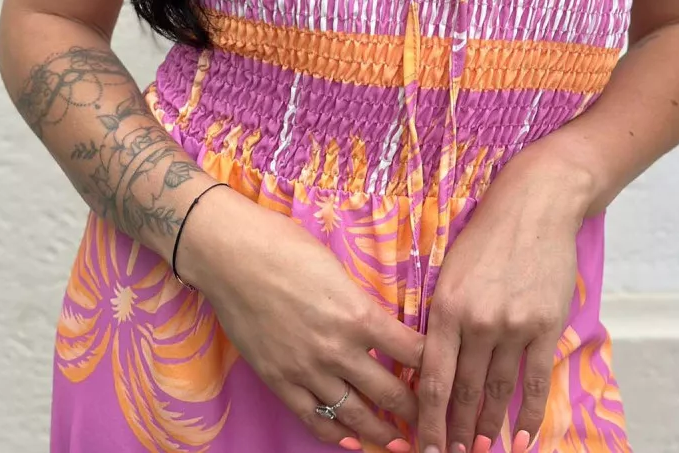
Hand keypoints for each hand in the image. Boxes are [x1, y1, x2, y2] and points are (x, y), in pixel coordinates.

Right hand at [176, 184, 423, 448]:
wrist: (232, 255)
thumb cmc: (286, 246)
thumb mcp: (338, 269)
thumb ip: (360, 302)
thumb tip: (378, 324)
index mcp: (359, 315)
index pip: (412, 352)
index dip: (434, 367)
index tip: (446, 374)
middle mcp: (338, 349)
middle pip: (390, 393)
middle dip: (416, 410)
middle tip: (434, 421)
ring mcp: (307, 370)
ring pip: (356, 416)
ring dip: (382, 433)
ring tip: (402, 443)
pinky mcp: (279, 382)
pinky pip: (314, 420)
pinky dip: (336, 435)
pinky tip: (352, 443)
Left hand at [415, 144, 590, 452]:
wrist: (535, 204)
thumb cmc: (487, 235)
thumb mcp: (450, 271)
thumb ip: (443, 319)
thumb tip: (431, 368)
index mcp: (446, 307)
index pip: (433, 381)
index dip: (428, 422)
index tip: (424, 448)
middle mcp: (478, 321)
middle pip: (465, 393)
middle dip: (457, 433)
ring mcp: (514, 325)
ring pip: (498, 392)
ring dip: (489, 428)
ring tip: (482, 451)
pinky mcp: (545, 325)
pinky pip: (535, 381)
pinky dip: (529, 413)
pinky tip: (522, 436)